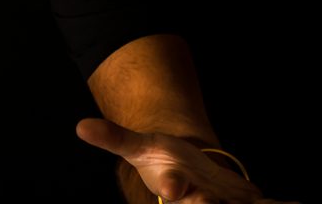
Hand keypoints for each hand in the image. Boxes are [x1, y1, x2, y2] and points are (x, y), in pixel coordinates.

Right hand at [76, 117, 300, 203]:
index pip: (173, 191)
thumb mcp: (139, 146)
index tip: (177, 187)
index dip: (175, 189)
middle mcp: (197, 200)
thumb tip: (80, 125)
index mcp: (173, 186)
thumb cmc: (162, 159)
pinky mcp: (240, 200)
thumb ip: (114, 138)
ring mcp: (220, 201)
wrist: (188, 172)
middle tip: (209, 198)